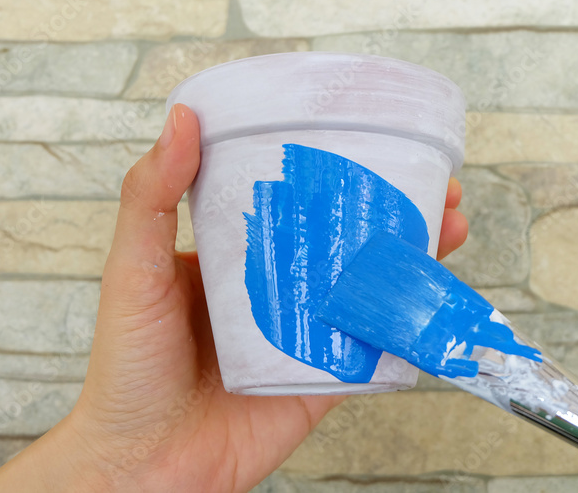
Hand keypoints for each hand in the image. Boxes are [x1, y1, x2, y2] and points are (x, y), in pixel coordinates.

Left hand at [0, 103, 468, 491]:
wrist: (147, 464)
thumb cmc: (128, 367)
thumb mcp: (133, 270)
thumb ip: (152, 198)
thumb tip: (182, 119)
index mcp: (237, 254)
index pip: (293, 198)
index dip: (336, 167)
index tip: (371, 139)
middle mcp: (278, 287)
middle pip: (346, 237)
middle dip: (396, 208)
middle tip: (435, 184)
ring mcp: (307, 331)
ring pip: (370, 284)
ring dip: (413, 255)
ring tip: (449, 224)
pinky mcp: (327, 376)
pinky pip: (374, 344)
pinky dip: (408, 319)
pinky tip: (434, 294)